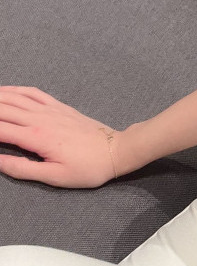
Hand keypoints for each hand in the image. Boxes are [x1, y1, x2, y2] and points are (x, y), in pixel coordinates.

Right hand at [0, 86, 119, 188]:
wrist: (116, 151)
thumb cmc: (88, 168)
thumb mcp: (55, 177)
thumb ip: (22, 169)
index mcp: (36, 138)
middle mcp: (39, 119)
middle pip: (1, 109)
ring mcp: (50, 110)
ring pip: (14, 97)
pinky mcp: (60, 106)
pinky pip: (33, 92)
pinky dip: (14, 89)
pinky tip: (4, 90)